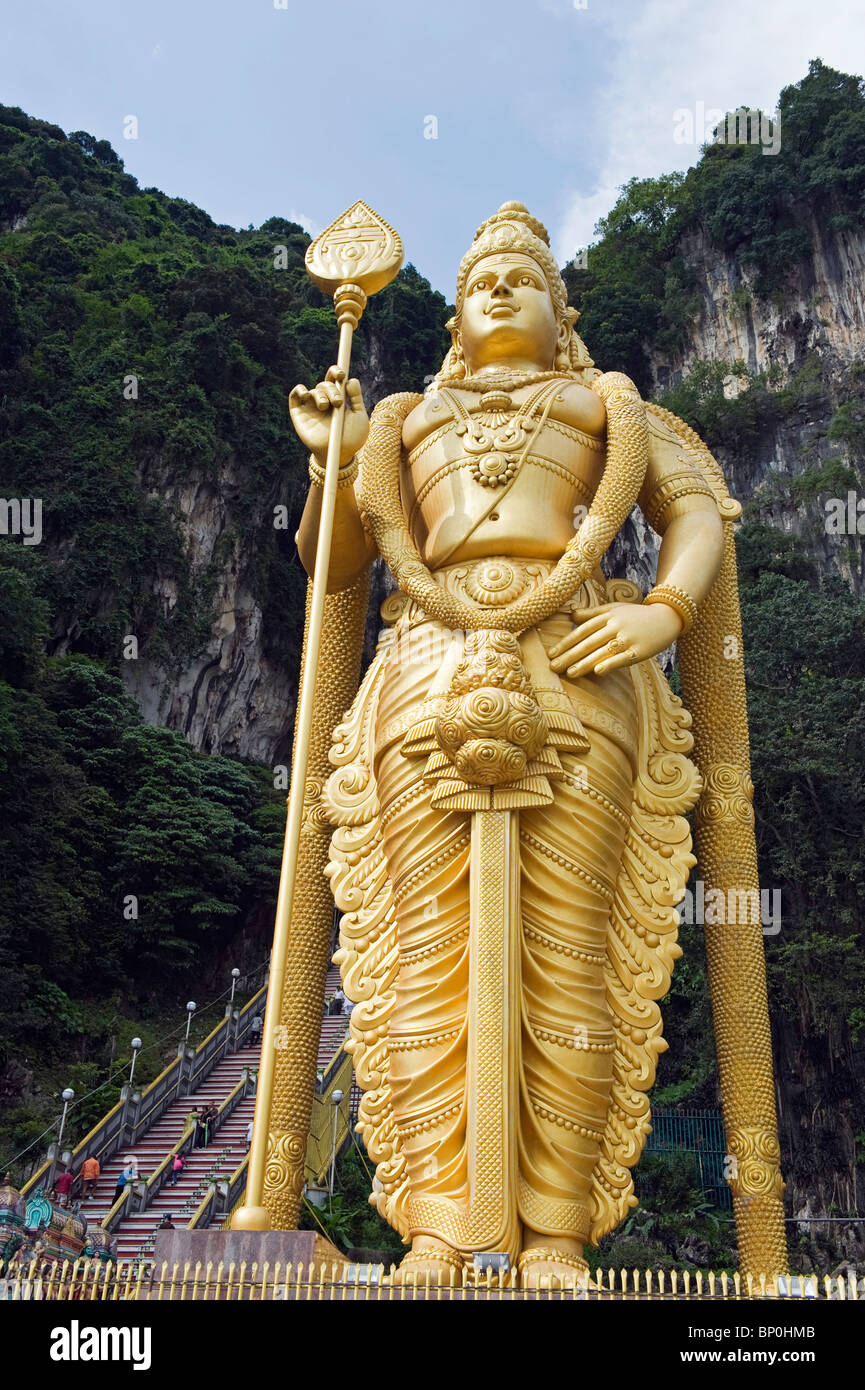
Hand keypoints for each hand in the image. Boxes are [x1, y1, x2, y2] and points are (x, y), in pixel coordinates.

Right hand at [288, 366, 368, 464]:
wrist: (339, 456)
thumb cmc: (352, 438)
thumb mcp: (359, 417)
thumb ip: (356, 398)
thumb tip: (351, 380)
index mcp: (338, 398)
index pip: (335, 379)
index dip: (336, 372)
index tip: (341, 375)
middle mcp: (324, 400)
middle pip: (325, 384)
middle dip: (332, 389)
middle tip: (338, 402)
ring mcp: (311, 407)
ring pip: (313, 390)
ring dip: (320, 395)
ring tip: (325, 407)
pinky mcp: (299, 413)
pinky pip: (295, 396)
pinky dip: (299, 390)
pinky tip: (306, 394)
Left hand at [548, 601, 683, 677]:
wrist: (668, 616)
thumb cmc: (637, 615)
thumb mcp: (615, 608)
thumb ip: (593, 613)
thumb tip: (571, 615)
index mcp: (608, 616)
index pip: (582, 630)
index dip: (566, 642)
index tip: (551, 653)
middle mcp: (616, 626)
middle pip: (588, 642)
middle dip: (569, 655)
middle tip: (553, 667)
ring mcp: (629, 638)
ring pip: (602, 651)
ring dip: (584, 663)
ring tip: (569, 674)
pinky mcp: (641, 650)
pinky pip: (623, 658)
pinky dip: (611, 664)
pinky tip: (598, 672)